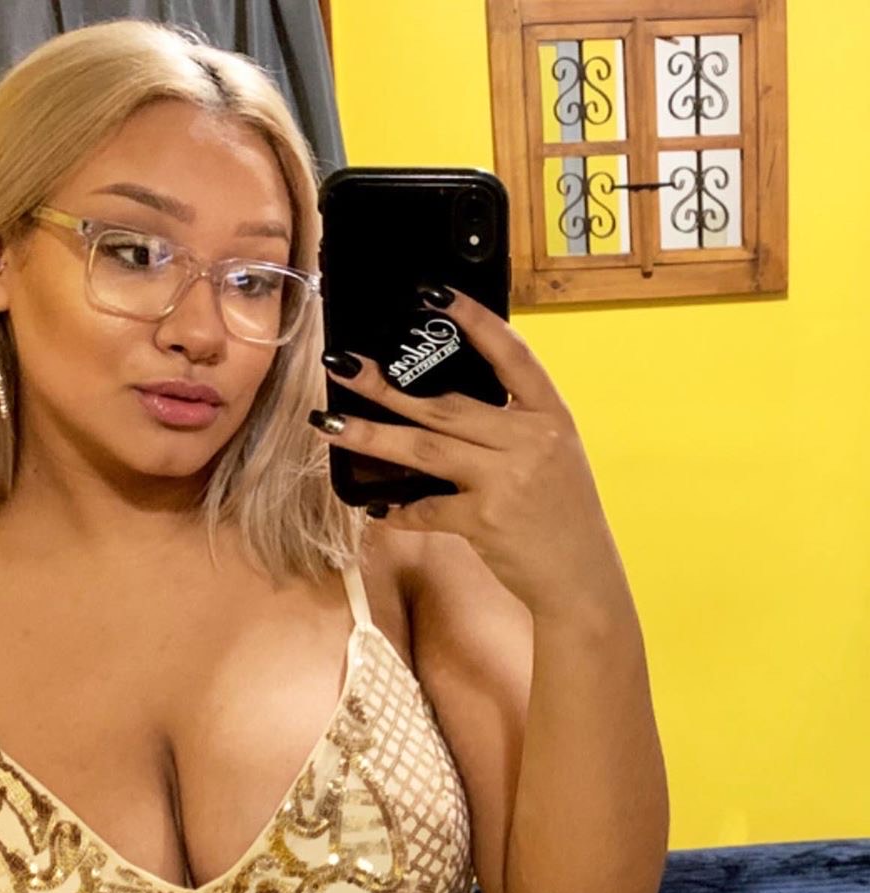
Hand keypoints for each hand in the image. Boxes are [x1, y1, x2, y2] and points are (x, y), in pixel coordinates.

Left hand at [310, 287, 629, 623]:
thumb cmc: (561, 516)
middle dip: (386, 384)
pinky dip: (398, 509)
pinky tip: (375, 506)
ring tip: (330, 423)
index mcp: (551, 414)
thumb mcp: (552, 456)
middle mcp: (531, 440)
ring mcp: (507, 479)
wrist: (581, 579)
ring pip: (424, 448)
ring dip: (371, 434)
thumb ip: (509, 427)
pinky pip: (426, 508)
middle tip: (342, 364)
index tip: (432, 294)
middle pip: (445, 403)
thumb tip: (438, 406)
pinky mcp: (486, 520)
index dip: (472, 319)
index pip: (510, 353)